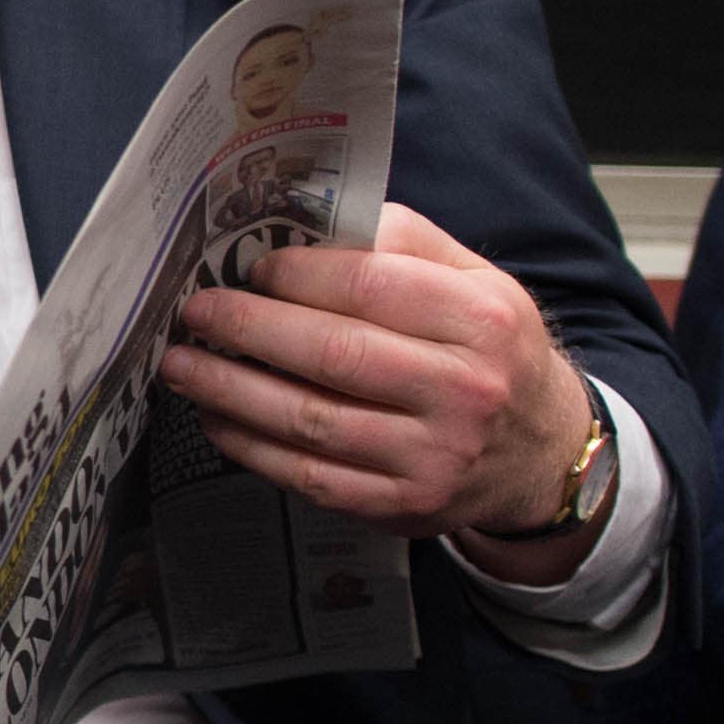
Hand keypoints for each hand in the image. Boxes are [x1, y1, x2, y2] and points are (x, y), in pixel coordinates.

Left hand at [157, 203, 601, 575]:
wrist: (540, 451)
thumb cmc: (488, 350)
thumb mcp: (476, 281)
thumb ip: (403, 242)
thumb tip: (307, 217)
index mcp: (481, 320)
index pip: (371, 287)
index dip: (297, 275)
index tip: (249, 267)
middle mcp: (464, 390)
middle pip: (334, 354)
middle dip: (248, 329)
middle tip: (195, 310)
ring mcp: (433, 457)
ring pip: (310, 420)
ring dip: (231, 391)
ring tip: (182, 364)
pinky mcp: (402, 505)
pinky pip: (309, 475)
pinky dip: (252, 446)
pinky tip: (217, 418)